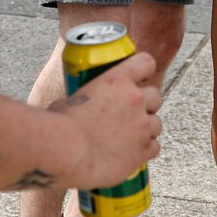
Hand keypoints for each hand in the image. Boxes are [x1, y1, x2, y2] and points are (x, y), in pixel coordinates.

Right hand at [51, 52, 162, 187]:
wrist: (65, 153)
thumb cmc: (60, 126)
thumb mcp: (71, 99)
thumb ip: (87, 98)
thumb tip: (83, 106)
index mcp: (117, 80)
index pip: (146, 63)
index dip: (144, 70)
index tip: (139, 79)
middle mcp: (135, 99)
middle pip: (156, 96)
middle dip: (146, 104)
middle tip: (130, 114)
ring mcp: (141, 126)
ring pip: (157, 124)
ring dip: (146, 128)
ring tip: (129, 137)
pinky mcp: (141, 151)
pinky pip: (154, 147)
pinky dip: (145, 150)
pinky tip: (131, 153)